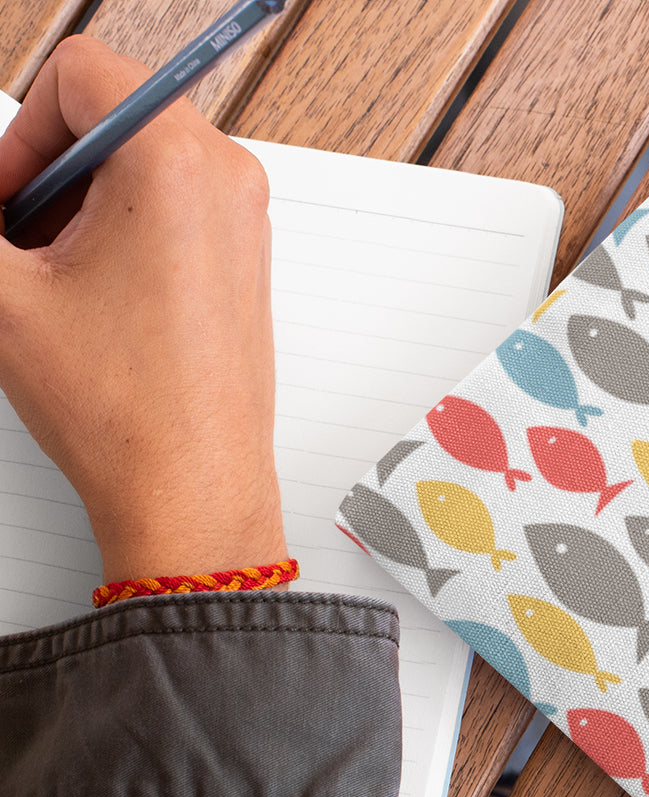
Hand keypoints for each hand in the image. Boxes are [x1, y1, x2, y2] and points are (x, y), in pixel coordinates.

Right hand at [0, 35, 286, 583]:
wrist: (191, 493)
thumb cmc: (126, 410)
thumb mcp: (1, 292)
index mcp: (179, 162)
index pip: (80, 73)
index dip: (19, 133)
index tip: (1, 196)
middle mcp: (229, 184)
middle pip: (111, 120)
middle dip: (46, 174)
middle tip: (18, 242)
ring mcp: (245, 228)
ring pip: (138, 170)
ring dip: (78, 210)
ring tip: (54, 283)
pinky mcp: (244, 268)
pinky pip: (170, 213)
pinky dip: (118, 236)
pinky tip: (91, 299)